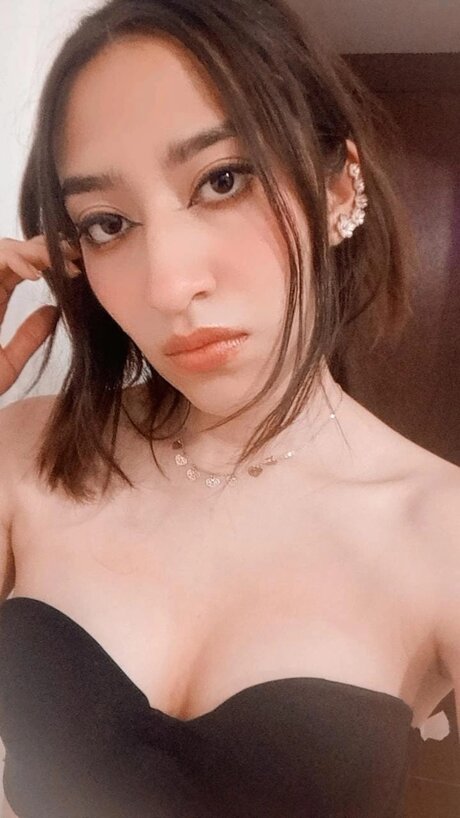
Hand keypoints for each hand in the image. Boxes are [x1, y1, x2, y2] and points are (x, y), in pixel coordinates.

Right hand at [0, 233, 80, 396]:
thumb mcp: (8, 363)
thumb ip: (29, 337)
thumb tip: (54, 312)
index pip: (23, 269)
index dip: (50, 264)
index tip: (77, 271)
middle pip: (15, 252)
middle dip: (46, 248)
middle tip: (75, 257)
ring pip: (4, 249)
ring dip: (35, 250)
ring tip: (59, 264)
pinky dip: (16, 259)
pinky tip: (37, 275)